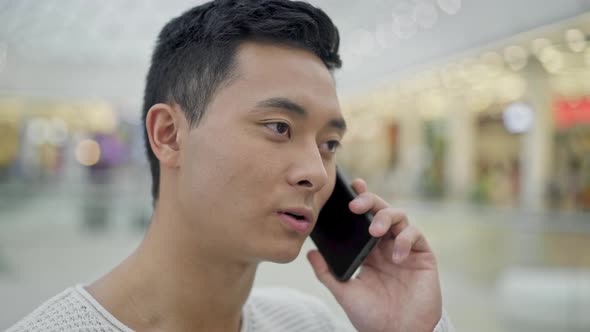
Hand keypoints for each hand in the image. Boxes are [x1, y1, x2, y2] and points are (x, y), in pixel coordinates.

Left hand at [307, 179, 441, 331]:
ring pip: (399, 216)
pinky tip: (396, 256)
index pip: (363, 218)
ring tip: (374, 232)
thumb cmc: (372, 316)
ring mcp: (405, 248)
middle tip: (356, 205)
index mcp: (368, 250)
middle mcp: (386, 245)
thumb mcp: (344, 292)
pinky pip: (415, 235)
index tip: (350, 184)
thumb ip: (327, 273)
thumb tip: (309, 253)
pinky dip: (404, 239)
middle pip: (381, 210)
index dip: (360, 198)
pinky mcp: (422, 256)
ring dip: (385, 217)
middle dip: (370, 200)